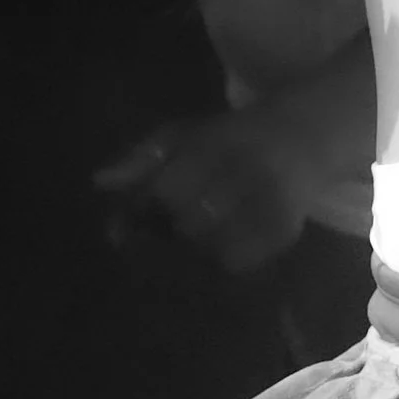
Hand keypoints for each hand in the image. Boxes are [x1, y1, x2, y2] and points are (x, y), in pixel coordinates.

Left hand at [94, 107, 314, 273]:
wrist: (299, 138)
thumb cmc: (227, 140)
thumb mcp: (182, 136)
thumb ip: (142, 158)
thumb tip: (99, 182)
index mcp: (213, 144)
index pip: (165, 192)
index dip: (144, 211)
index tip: (137, 217)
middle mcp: (244, 172)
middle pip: (188, 226)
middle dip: (172, 230)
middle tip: (172, 225)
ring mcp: (268, 204)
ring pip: (212, 248)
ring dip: (198, 247)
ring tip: (204, 229)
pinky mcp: (285, 231)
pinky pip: (239, 262)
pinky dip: (226, 256)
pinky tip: (227, 240)